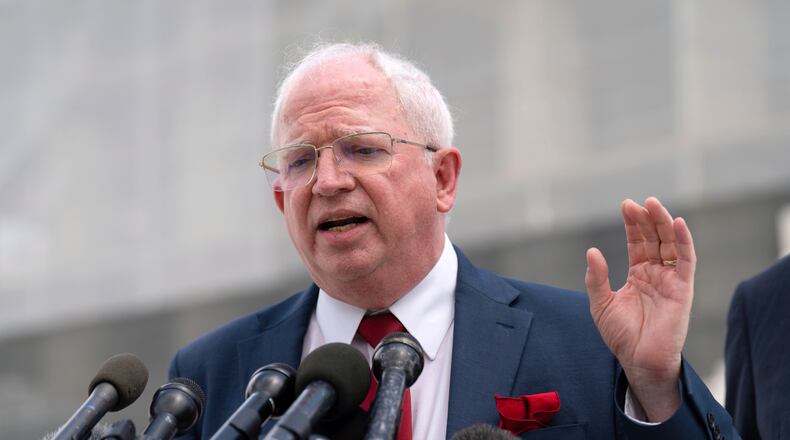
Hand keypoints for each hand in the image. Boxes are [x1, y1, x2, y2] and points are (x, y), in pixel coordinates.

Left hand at [585, 197, 695, 421]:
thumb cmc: (621, 336)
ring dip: (663, 223)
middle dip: (646, 219)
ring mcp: (670, 280)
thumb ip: (596, 278)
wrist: (638, 360)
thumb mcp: (601, 304)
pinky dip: (684, 240)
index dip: (633, 224)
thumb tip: (592, 250)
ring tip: (652, 204)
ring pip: (670, 244)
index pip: (638, 242)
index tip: (626, 205)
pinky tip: (677, 223)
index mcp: (638, 275)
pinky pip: (686, 260)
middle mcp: (656, 274)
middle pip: (654, 238)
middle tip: (635, 202)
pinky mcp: (683, 289)